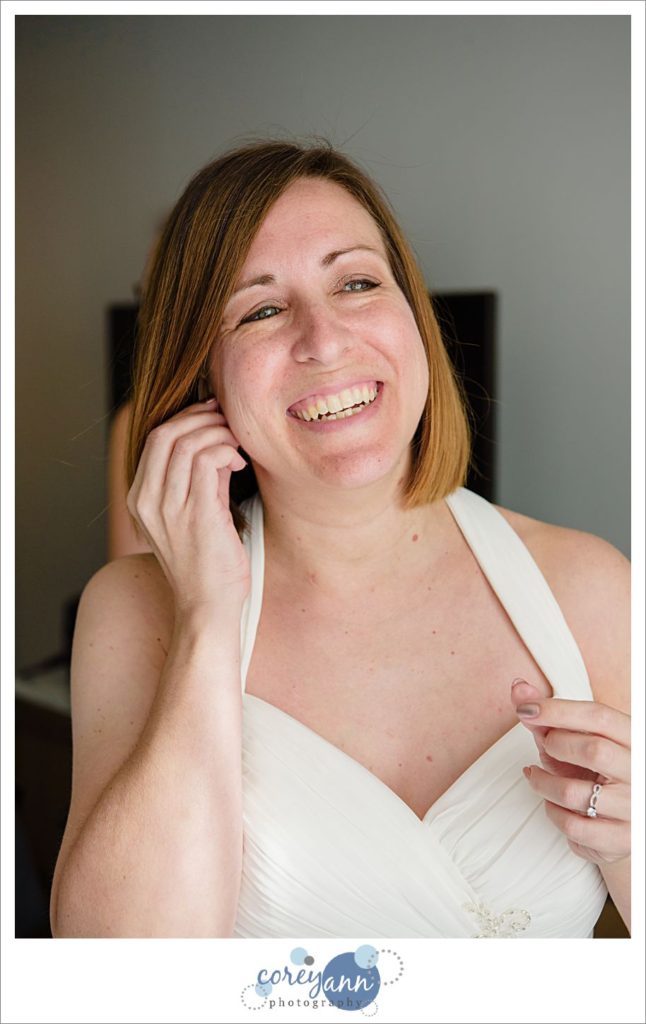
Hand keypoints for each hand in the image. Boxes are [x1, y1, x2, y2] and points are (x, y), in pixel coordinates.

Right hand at [127, 397, 250, 614]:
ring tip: (237, 442)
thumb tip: (217, 442)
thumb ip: (200, 479)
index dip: (184, 419)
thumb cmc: (206, 565)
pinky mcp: (195, 514)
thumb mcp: (195, 514)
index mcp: (140, 499)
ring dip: (217, 432)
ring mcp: (167, 508)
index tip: (212, 416)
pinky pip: (205, 461)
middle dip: (200, 418)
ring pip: (186, 442)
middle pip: (165, 433)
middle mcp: (146, 501)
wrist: (207, 609)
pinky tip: (239, 463)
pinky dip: (225, 451)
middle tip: (227, 420)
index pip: (153, 439)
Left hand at [510, 679, 630, 864]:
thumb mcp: (580, 740)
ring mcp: (635, 808)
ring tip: (538, 777)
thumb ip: (551, 717)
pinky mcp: (622, 840)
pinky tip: (555, 805)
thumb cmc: (602, 771)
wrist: (630, 818)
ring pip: (574, 792)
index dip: (558, 710)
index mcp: (635, 739)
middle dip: (556, 746)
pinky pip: (573, 826)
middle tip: (547, 747)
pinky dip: (554, 813)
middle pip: (592, 750)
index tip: (526, 708)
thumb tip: (519, 689)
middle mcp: (641, 771)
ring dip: (543, 783)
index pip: (599, 716)